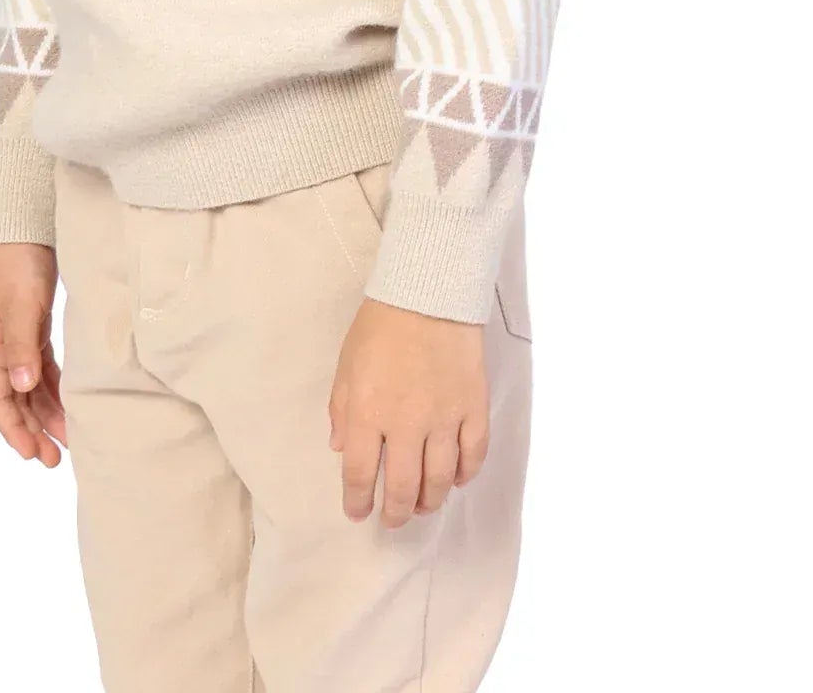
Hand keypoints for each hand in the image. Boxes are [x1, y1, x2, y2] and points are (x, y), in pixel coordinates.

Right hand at [0, 241, 68, 465]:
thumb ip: (20, 345)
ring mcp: (15, 335)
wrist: (23, 222)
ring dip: (46, 411)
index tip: (33, 455)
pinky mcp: (33, 324)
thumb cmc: (18, 261)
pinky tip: (69, 399)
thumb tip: (20, 387)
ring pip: (29, 385)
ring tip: (69, 436)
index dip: (13, 429)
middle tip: (56, 459)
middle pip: (13, 398)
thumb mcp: (19, 303)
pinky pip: (42, 366)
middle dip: (32, 430)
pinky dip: (54, 386)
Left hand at [328, 296, 488, 525]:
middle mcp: (405, 423)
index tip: (358, 513)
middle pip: (401, 487)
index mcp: (367, 412)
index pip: (359, 474)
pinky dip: (464, 474)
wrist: (428, 292)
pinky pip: (473, 454)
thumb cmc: (380, 326)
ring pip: (439, 479)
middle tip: (393, 520)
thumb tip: (339, 448)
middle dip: (394, 512)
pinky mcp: (473, 407)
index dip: (357, 501)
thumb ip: (340, 409)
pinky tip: (455, 480)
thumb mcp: (346, 365)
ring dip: (429, 501)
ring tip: (422, 506)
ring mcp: (444, 418)